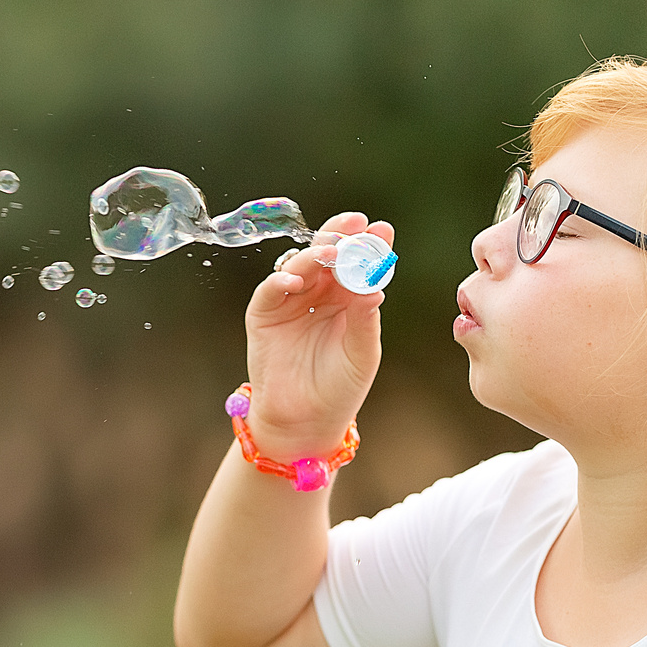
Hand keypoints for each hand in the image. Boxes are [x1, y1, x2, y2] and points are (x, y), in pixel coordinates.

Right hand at [242, 212, 393, 460]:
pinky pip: (271, 289)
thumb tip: (376, 286)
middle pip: (327, 254)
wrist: (306, 421)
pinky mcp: (263, 313)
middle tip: (355, 224)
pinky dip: (281, 279)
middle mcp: (318, 293)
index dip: (368, 244)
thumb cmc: (340, 387)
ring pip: (299, 264)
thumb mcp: (362, 353)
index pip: (357, 263)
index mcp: (346, 298)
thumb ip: (366, 320)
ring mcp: (290, 300)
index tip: (382, 230)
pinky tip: (297, 278)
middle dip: (340, 236)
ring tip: (331, 253)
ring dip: (314, 255)